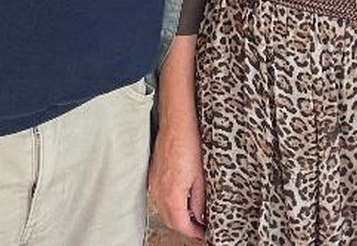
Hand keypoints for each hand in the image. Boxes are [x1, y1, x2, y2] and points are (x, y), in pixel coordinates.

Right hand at [148, 112, 206, 238]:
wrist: (176, 122)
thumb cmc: (189, 142)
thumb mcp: (201, 175)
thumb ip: (199, 200)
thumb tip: (201, 215)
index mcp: (172, 194)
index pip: (181, 225)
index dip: (194, 232)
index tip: (203, 233)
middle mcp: (159, 192)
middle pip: (171, 221)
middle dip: (185, 227)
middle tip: (200, 227)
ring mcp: (154, 184)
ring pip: (164, 210)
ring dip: (178, 216)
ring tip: (193, 214)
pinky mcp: (153, 176)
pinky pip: (160, 198)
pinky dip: (171, 204)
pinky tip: (181, 199)